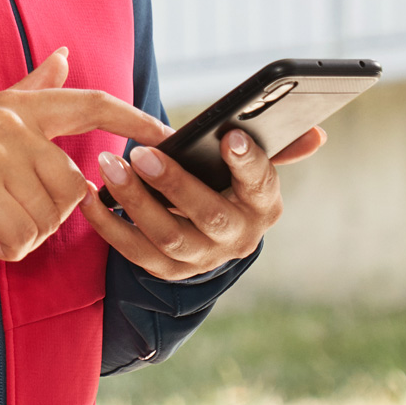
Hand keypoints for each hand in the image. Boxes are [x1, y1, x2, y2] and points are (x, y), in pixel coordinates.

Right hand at [0, 49, 167, 259]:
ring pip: (48, 214)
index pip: (89, 104)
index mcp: (18, 108)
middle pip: (72, 184)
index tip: (168, 132)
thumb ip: (30, 90)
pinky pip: (21, 232)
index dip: (133, 117)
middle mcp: (10, 124)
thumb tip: (64, 55)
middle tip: (9, 221)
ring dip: (23, 236)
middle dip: (49, 217)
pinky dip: (4, 247)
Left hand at [87, 120, 326, 280]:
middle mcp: (238, 238)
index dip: (247, 162)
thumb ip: (277, 145)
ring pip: (167, 236)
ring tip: (108, 166)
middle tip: (142, 154)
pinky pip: (134, 251)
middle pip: (208, 215)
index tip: (229, 136)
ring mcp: (202, 259)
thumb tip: (317, 133)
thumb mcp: (252, 166)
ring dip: (134, 201)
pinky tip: (88, 195)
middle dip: (174, 184)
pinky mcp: (168, 271)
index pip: (261, 183)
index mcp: (263, 204)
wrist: (208, 232)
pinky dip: (108, 224)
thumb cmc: (227, 182)